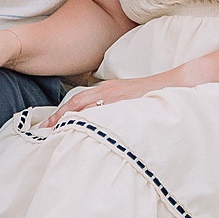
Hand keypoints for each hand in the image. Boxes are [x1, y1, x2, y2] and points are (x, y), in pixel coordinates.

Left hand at [43, 74, 164, 124]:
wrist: (173, 85)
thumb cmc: (150, 95)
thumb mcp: (126, 99)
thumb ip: (110, 107)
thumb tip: (96, 123)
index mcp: (106, 90)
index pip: (77, 101)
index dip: (60, 112)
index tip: (47, 125)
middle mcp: (108, 91)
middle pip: (77, 103)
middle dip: (59, 117)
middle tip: (45, 130)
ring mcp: (117, 97)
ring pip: (88, 108)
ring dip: (71, 120)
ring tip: (56, 132)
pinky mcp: (126, 103)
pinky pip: (105, 114)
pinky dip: (92, 121)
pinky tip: (83, 131)